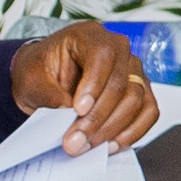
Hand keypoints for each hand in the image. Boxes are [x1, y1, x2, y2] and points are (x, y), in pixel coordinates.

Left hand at [10, 21, 157, 151]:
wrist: (45, 78)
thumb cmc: (38, 72)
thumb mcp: (31, 79)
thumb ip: (51, 95)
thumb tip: (70, 116)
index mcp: (89, 36)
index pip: (102, 56)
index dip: (93, 85)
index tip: (78, 110)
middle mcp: (119, 50)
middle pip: (121, 84)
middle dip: (97, 118)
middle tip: (75, 140)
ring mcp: (133, 70)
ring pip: (136, 100)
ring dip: (111, 128)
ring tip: (86, 145)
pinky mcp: (142, 91)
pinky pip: (148, 112)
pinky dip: (132, 132)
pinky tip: (111, 144)